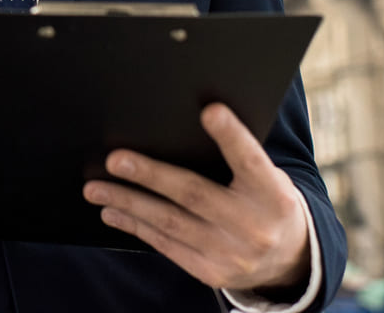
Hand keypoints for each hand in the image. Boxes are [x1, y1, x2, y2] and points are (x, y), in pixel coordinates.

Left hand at [82, 103, 311, 294]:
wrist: (288, 260)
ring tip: (95, 188)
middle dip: (150, 176)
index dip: (231, 136)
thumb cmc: (266, 201)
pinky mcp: (210, 272)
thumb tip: (182, 123)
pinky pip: (166, 245)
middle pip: (194, 194)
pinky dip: (135, 225)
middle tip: (115, 160)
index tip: (210, 111)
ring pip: (170, 222)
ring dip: (128, 202)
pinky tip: (113, 211)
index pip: (250, 160)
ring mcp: (231, 254)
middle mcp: (253, 226)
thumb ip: (236, 157)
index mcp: (272, 193)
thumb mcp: (266, 178)